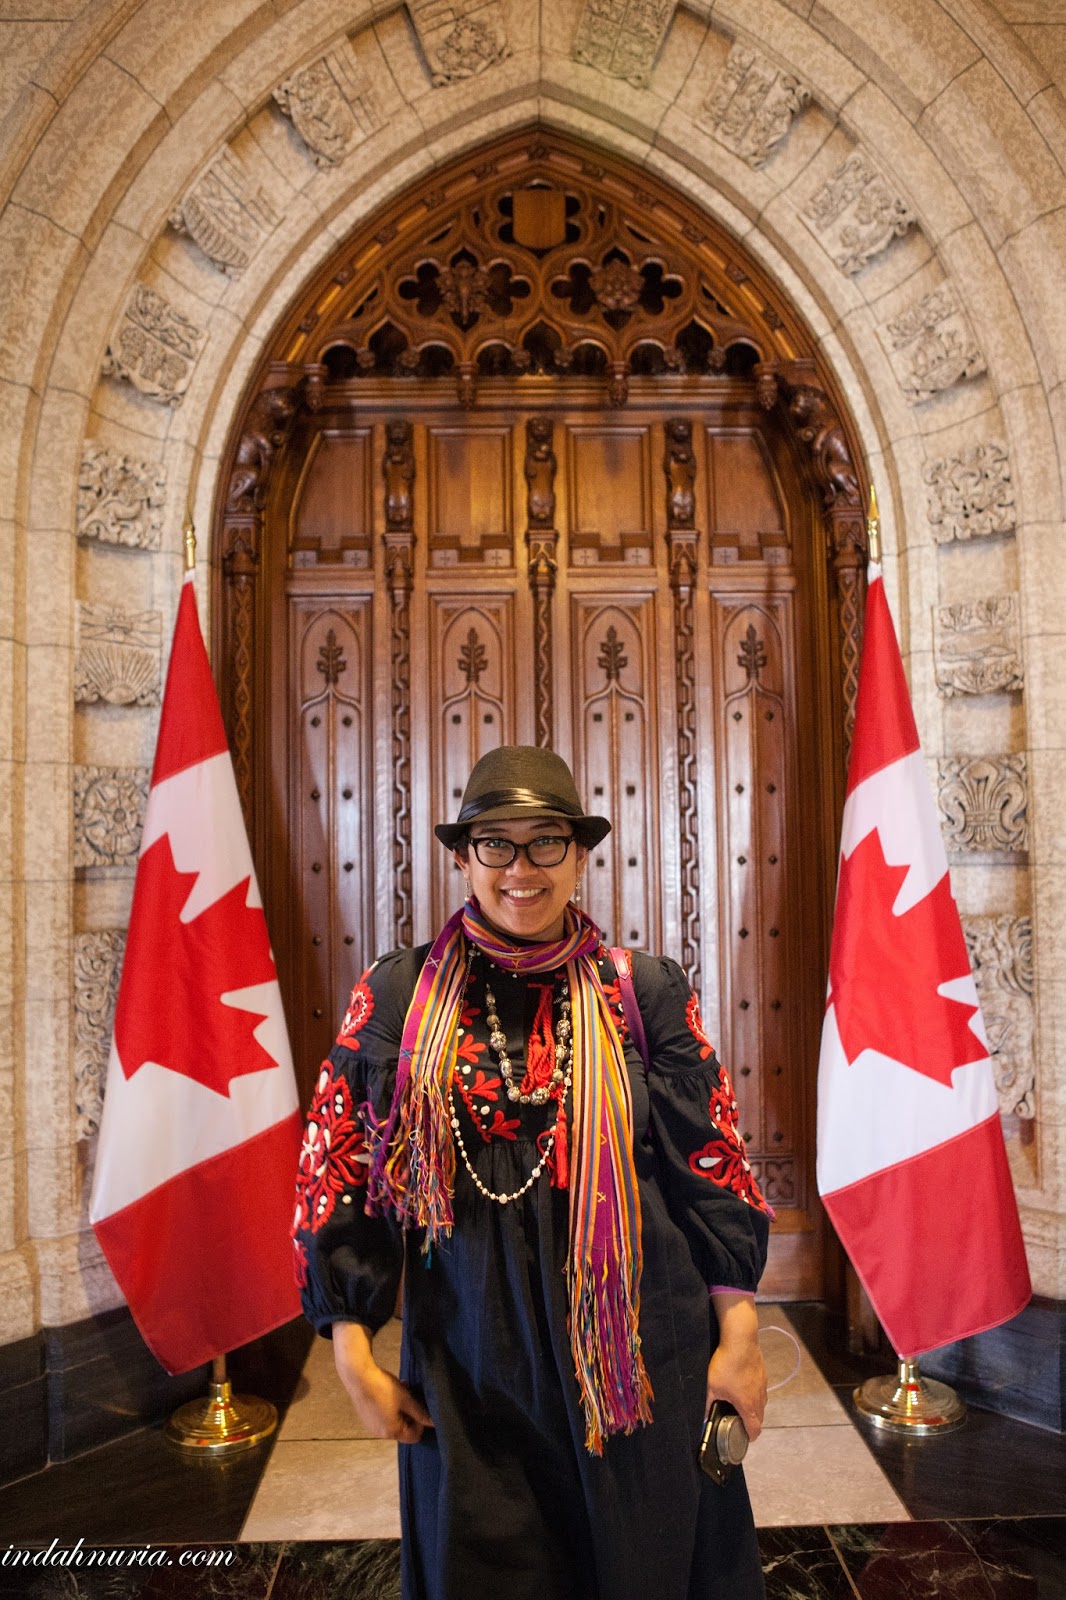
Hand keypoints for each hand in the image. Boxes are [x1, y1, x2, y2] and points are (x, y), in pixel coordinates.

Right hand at [332, 1322, 434, 1443]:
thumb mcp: (406, 1399)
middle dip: (410, 1415)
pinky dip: (390, 1408)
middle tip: (411, 1398)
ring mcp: (371, 1426)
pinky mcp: (366, 1417)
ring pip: (393, 1422)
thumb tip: (433, 1422)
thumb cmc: (383, 1388)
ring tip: (401, 1392)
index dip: (421, 1424)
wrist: (358, 1377)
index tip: (420, 1407)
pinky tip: (390, 1392)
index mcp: (392, 1432)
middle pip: (403, 1430)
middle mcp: (380, 1433)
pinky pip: (383, 1417)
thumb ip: (420, 1412)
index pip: (414, 1437)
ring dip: (400, 1410)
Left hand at [706, 1293, 766, 1442]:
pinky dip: (754, 1392)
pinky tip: (742, 1384)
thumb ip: (706, 1405)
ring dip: (753, 1407)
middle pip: (759, 1417)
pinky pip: (760, 1388)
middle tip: (738, 1422)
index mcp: (748, 1405)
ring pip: (761, 1402)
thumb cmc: (727, 1364)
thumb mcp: (711, 1387)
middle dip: (751, 1423)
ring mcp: (762, 1383)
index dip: (750, 1437)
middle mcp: (759, 1397)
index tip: (744, 1438)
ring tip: (739, 1404)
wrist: (740, 1339)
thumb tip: (702, 1417)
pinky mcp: (762, 1372)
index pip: (755, 1429)